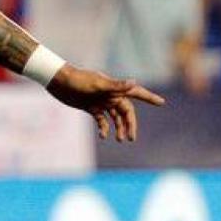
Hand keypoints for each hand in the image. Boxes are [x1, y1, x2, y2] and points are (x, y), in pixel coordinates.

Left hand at [46, 64, 165, 141]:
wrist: (59, 82)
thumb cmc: (78, 80)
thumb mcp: (97, 84)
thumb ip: (115, 86)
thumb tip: (134, 82)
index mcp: (115, 88)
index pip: (136, 92)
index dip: (149, 97)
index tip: (162, 103)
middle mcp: (110, 95)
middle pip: (126, 111)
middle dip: (130, 124)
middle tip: (131, 138)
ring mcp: (101, 102)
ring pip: (116, 117)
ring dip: (119, 128)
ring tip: (120, 139)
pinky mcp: (92, 108)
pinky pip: (102, 120)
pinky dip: (104, 129)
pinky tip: (103, 136)